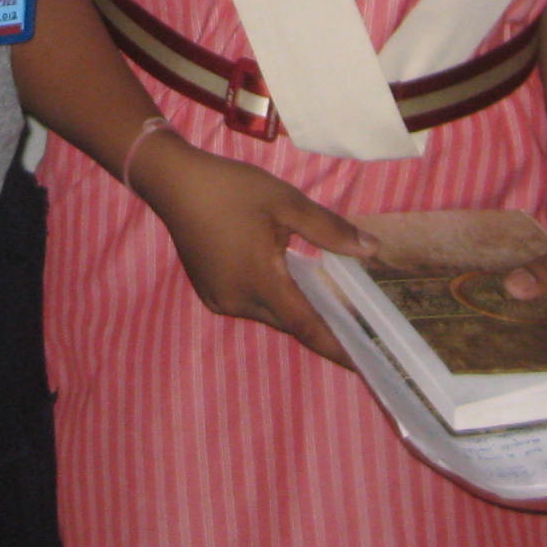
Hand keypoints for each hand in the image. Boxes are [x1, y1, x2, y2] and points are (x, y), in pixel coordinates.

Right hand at [132, 138, 376, 366]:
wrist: (175, 182)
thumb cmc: (233, 189)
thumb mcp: (287, 202)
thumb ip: (330, 230)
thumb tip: (372, 250)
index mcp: (261, 281)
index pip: (308, 326)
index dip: (338, 347)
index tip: (365, 364)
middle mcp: (239, 300)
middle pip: (289, 323)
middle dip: (320, 326)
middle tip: (354, 325)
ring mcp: (220, 299)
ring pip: (269, 314)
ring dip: (294, 309)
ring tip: (323, 299)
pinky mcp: (209, 292)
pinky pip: (249, 305)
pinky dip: (270, 300)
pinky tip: (282, 281)